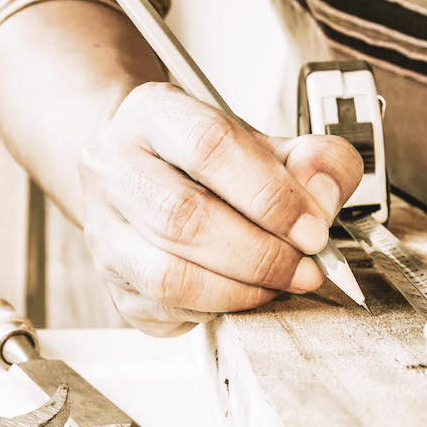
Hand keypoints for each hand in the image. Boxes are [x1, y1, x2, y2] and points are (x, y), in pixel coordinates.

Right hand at [79, 82, 361, 336]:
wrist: (145, 174)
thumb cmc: (206, 161)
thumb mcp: (268, 142)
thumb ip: (313, 159)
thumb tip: (322, 197)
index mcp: (153, 115)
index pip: (208, 146)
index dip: (270, 193)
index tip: (313, 227)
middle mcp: (114, 169)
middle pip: (183, 217)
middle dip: (260, 253)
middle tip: (305, 267)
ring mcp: (104, 229)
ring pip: (167, 275)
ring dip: (240, 291)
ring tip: (280, 284)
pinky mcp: (112, 282)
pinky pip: (164, 310)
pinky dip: (216, 311)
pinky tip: (244, 295)